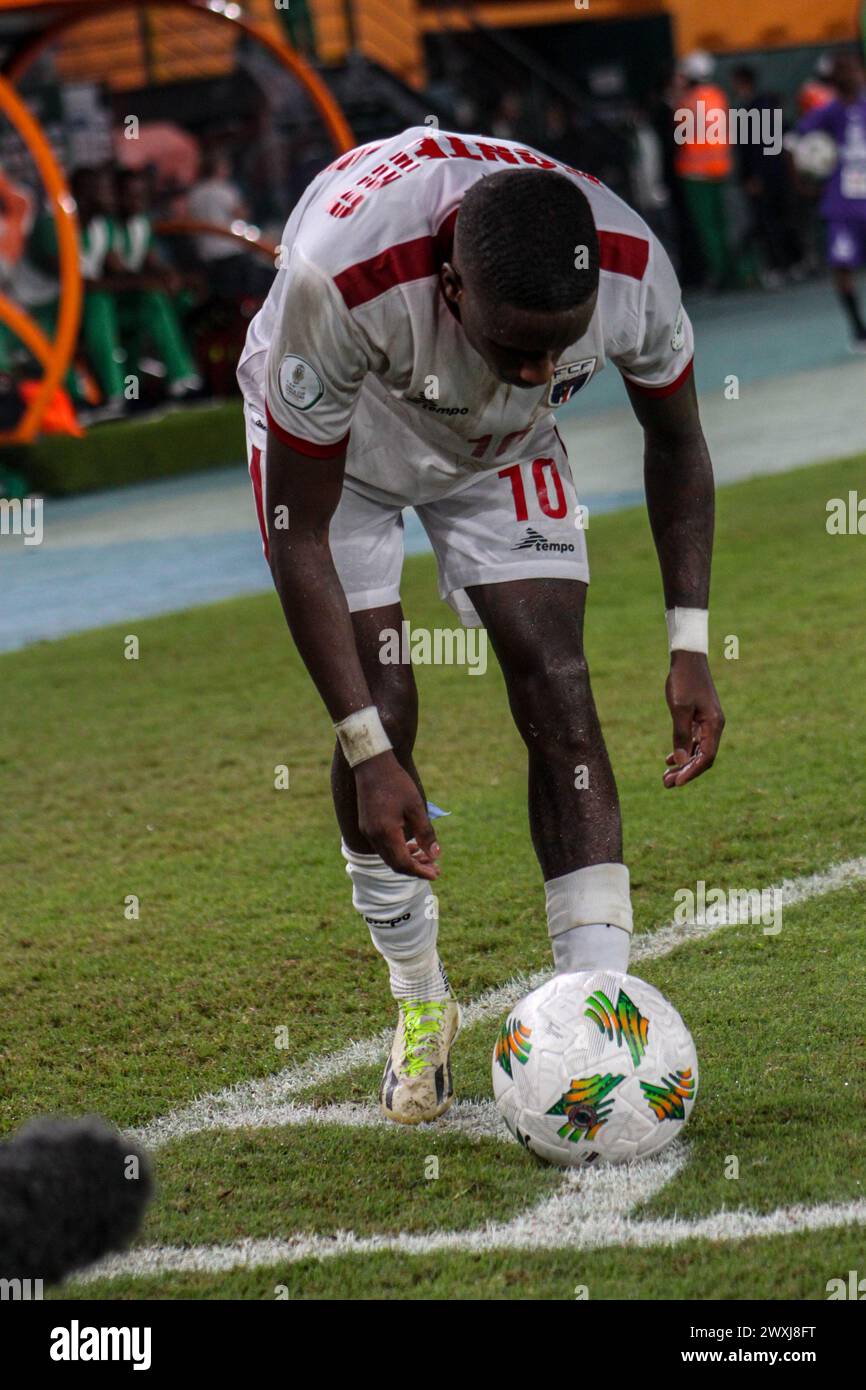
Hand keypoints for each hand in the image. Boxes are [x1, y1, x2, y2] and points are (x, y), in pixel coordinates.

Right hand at [354, 752, 440, 879]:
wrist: (372, 765)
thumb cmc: (396, 783)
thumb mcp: (416, 807)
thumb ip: (425, 833)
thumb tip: (435, 855)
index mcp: (386, 832)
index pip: (403, 863)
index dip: (420, 871)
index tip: (436, 874)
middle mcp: (373, 836)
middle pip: (395, 864)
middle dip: (415, 868)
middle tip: (435, 868)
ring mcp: (368, 831)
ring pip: (388, 856)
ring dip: (407, 859)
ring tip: (426, 856)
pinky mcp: (367, 825)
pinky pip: (383, 846)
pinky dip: (398, 850)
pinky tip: (411, 844)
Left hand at [663, 650, 724, 787]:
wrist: (687, 658)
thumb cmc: (683, 680)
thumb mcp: (679, 709)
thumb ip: (681, 735)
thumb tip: (681, 762)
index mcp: (714, 724)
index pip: (706, 757)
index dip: (691, 772)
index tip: (676, 782)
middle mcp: (714, 726)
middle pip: (703, 757)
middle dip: (686, 772)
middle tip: (666, 785)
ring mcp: (708, 722)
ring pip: (697, 751)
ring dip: (683, 765)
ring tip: (666, 777)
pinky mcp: (700, 718)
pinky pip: (694, 741)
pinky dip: (683, 752)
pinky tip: (669, 760)